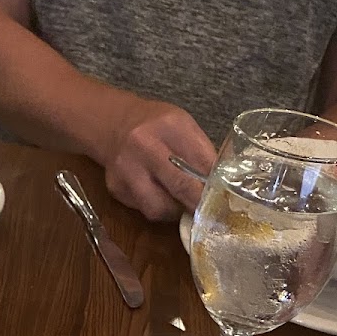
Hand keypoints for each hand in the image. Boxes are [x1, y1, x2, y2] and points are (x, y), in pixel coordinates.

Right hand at [99, 98, 216, 220]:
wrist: (114, 124)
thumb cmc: (156, 127)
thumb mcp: (183, 127)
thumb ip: (200, 152)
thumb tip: (218, 186)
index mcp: (170, 126)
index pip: (201, 162)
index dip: (214, 184)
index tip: (221, 196)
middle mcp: (144, 146)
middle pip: (181, 186)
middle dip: (196, 202)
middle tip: (205, 211)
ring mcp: (126, 169)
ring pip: (159, 208)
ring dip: (173, 211)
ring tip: (178, 202)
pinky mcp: (116, 188)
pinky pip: (143, 210)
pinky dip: (157, 208)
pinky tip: (158, 196)